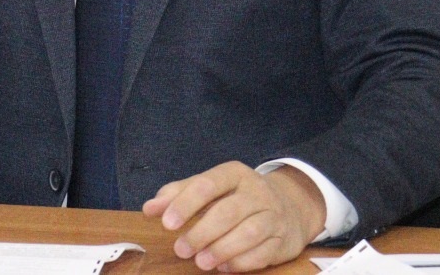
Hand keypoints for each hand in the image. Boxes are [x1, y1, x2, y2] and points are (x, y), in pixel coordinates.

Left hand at [142, 162, 325, 271]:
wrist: (289, 206)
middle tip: (180, 250)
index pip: (207, 185)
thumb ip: (178, 195)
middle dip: (201, 233)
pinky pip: (263, 252)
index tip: (166, 224)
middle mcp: (257, 191)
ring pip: (249, 233)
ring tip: (200, 262)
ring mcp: (273, 215)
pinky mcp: (282, 240)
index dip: (185, 204)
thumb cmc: (235, 197)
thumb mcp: (209, 188)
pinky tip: (223, 267)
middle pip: (228, 211)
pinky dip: (242, 262)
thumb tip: (150, 209)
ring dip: (221, 250)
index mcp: (234, 173)